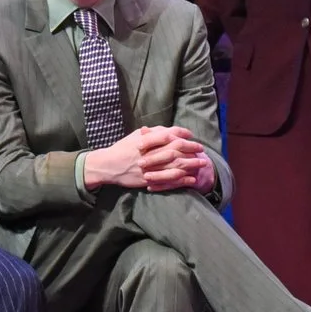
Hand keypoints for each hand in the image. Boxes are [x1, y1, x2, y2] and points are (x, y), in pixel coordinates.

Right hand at [85, 126, 211, 192]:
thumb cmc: (122, 149)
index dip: (182, 134)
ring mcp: (150, 167)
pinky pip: (168, 180)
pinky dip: (181, 180)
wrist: (108, 165)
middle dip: (191, 149)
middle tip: (201, 149)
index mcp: (147, 140)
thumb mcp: (135, 136)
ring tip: (202, 163)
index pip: (169, 134)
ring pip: (175, 165)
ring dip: (190, 164)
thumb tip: (168, 130)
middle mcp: (150, 152)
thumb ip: (152, 133)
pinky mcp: (149, 179)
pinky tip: (191, 179)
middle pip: (175, 149)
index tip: (191, 135)